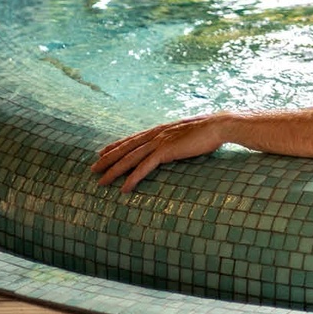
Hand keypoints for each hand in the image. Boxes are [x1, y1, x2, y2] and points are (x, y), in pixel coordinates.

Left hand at [92, 114, 232, 192]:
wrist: (220, 125)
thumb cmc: (209, 131)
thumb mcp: (188, 133)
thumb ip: (178, 139)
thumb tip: (176, 144)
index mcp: (161, 129)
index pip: (133, 138)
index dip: (116, 146)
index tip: (102, 152)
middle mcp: (157, 134)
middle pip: (126, 148)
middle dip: (108, 159)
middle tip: (92, 169)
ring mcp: (161, 141)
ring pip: (131, 158)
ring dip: (114, 170)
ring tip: (101, 181)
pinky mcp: (166, 151)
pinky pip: (145, 167)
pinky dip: (133, 178)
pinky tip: (124, 188)